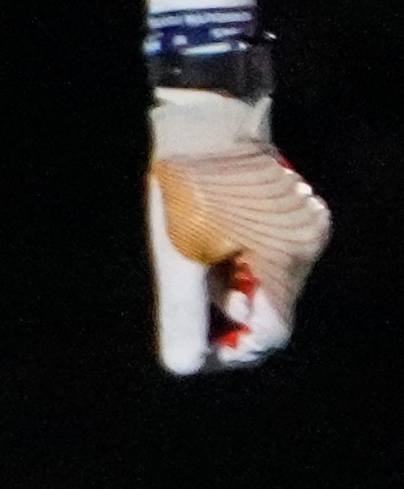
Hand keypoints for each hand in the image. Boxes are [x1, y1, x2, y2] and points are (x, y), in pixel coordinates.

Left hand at [147, 91, 330, 374]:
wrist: (205, 121)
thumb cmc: (188, 188)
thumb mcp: (178, 257)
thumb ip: (184, 315)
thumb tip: (182, 366)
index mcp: (284, 261)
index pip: (271, 333)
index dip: (234, 351)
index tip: (199, 352)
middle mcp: (308, 246)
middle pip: (270, 307)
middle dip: (227, 307)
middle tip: (191, 281)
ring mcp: (309, 226)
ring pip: (270, 281)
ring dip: (232, 281)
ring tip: (200, 249)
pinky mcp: (301, 212)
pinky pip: (273, 255)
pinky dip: (242, 260)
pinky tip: (217, 236)